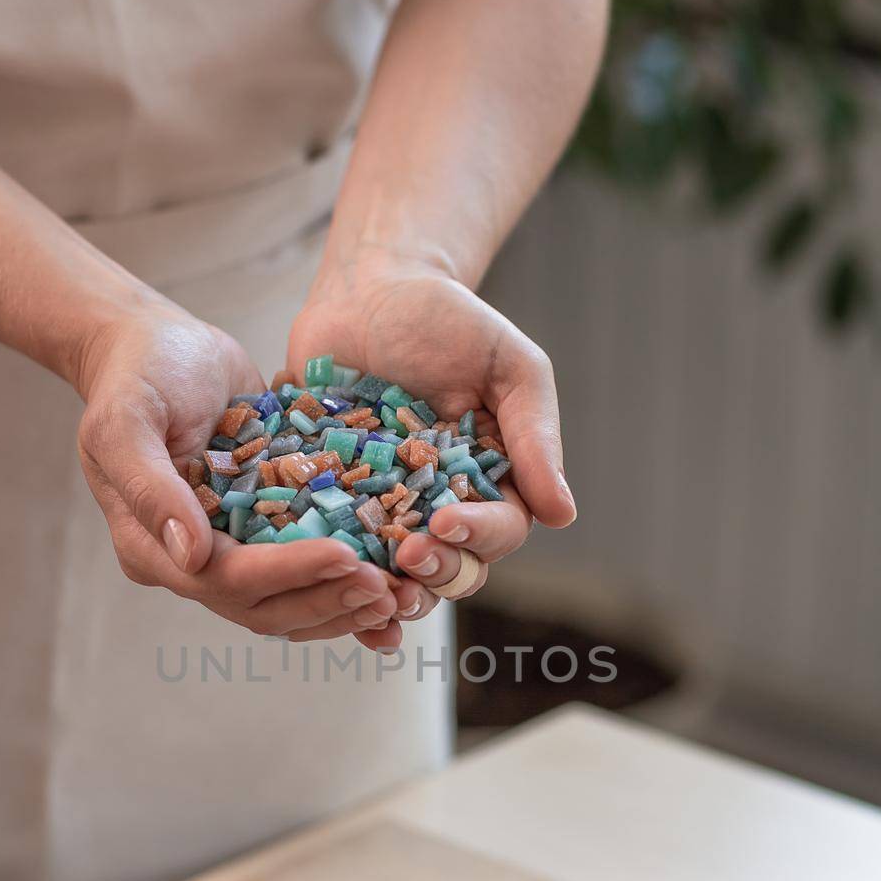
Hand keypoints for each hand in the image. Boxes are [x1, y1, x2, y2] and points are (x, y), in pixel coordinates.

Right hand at [74, 302, 398, 639]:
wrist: (158, 345)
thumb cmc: (137, 375)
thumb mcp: (126, 420)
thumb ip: (151, 487)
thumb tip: (190, 554)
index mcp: (152, 547)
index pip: (225, 578)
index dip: (286, 573)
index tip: (343, 555)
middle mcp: (193, 562)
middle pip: (264, 607)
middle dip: (325, 599)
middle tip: (384, 588)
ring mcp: (231, 550)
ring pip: (290, 602)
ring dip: (343, 605)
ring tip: (398, 596)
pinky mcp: (265, 531)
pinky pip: (307, 570)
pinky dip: (346, 582)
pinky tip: (395, 585)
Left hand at [287, 255, 575, 625]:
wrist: (367, 291)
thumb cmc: (448, 322)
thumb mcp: (508, 367)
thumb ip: (534, 436)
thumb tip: (563, 514)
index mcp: (492, 483)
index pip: (498, 530)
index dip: (477, 536)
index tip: (446, 522)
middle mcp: (440, 508)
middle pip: (450, 569)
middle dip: (433, 572)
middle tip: (406, 556)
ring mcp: (382, 511)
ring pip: (392, 575)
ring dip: (384, 589)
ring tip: (366, 583)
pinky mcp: (329, 502)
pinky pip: (332, 548)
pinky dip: (328, 572)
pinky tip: (317, 577)